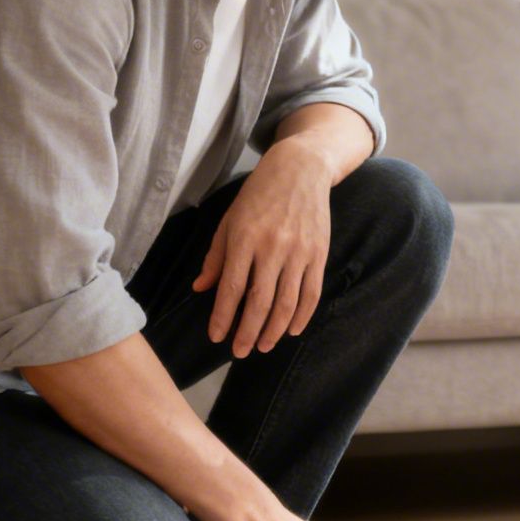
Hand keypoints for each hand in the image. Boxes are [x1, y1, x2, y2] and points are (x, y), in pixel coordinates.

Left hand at [194, 142, 331, 357]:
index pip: (232, 288)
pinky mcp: (319, 253)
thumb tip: (200, 289)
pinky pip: (311, 293)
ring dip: (273, 330)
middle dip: (248, 332)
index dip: (223, 317)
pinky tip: (291, 330)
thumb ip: (216, 256)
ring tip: (262, 346)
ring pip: (287, 302)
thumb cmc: (259, 194)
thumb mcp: (230, 220)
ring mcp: (300, 252)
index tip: (217, 337)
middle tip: (239, 351)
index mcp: (246, 238)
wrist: (301, 169)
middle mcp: (273, 248)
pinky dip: (302, 316)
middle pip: (260, 302)